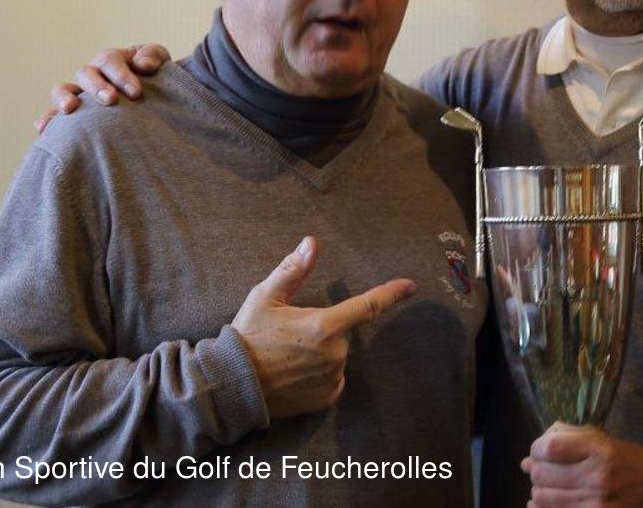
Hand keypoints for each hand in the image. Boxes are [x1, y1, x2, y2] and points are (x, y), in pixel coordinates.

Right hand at [34, 43, 170, 132]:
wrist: (152, 93)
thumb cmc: (154, 74)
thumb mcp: (158, 59)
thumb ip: (153, 56)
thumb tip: (143, 64)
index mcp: (111, 60)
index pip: (109, 61)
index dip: (121, 75)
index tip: (136, 92)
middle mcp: (92, 74)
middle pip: (85, 74)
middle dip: (97, 86)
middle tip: (111, 100)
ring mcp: (80, 93)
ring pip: (63, 90)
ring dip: (64, 98)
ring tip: (70, 109)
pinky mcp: (75, 113)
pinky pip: (55, 114)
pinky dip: (48, 120)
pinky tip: (44, 130)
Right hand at [232, 236, 415, 418]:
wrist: (231, 386)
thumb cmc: (247, 337)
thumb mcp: (264, 297)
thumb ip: (292, 270)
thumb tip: (311, 243)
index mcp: (323, 325)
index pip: (367, 306)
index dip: (391, 293)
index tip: (410, 285)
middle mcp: (334, 354)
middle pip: (340, 333)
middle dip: (322, 329)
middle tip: (289, 335)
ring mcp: (332, 378)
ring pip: (336, 356)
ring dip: (320, 353)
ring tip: (287, 357)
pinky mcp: (326, 398)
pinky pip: (332, 379)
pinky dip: (320, 374)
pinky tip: (294, 373)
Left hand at [523, 423, 642, 506]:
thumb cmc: (624, 457)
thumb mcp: (599, 437)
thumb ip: (565, 437)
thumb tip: (531, 456)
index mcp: (599, 449)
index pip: (549, 448)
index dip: (537, 449)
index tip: (540, 451)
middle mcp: (597, 476)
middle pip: (542, 474)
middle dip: (536, 470)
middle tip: (541, 469)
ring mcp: (595, 502)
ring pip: (543, 497)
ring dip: (539, 490)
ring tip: (546, 485)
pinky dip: (542, 507)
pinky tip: (544, 502)